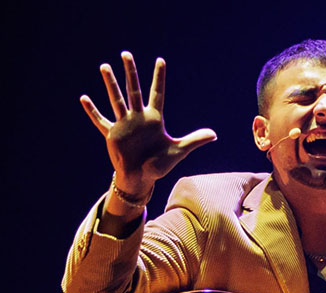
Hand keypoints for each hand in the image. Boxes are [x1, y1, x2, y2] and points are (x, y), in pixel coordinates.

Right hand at [79, 51, 215, 204]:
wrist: (141, 178)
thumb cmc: (159, 165)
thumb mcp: (178, 151)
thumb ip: (194, 140)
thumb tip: (215, 134)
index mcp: (154, 119)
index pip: (158, 93)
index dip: (159, 77)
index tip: (160, 60)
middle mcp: (138, 117)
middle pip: (134, 89)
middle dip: (130, 72)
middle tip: (126, 53)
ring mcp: (124, 124)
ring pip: (116, 99)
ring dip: (110, 83)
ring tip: (104, 66)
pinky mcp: (112, 134)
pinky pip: (100, 120)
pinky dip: (92, 111)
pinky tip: (84, 98)